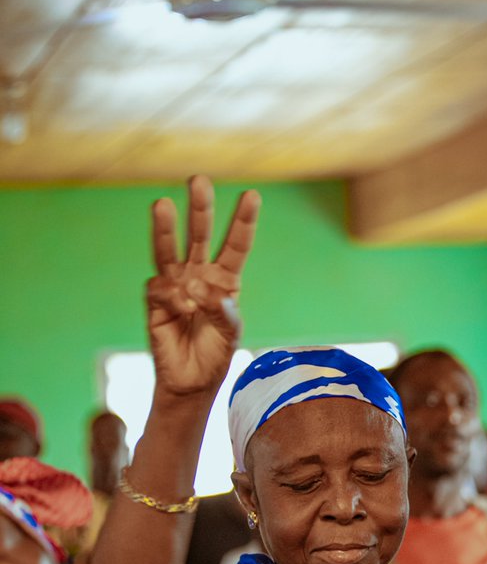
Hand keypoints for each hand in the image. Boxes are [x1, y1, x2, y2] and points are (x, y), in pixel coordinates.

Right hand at [145, 174, 260, 396]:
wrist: (191, 382)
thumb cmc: (215, 354)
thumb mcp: (230, 332)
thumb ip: (220, 307)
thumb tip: (193, 285)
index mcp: (225, 280)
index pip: (235, 245)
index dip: (243, 221)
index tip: (252, 195)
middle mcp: (198, 275)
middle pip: (199, 235)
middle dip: (200, 209)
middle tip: (199, 180)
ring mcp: (175, 285)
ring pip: (169, 250)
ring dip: (164, 228)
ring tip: (161, 204)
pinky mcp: (156, 301)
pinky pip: (161, 288)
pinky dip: (173, 297)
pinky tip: (182, 310)